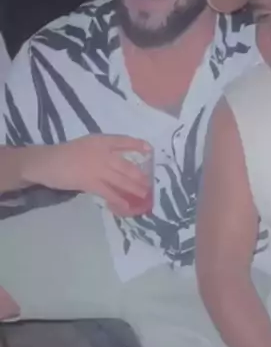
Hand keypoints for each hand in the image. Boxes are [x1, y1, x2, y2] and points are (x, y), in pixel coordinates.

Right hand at [23, 135, 151, 216]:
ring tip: (144, 195)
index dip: (137, 145)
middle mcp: (102, 153)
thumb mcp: (85, 146)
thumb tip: (116, 164)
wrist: (46, 162)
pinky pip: (109, 193)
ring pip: (121, 179)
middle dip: (139, 176)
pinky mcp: (91, 182)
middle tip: (149, 183)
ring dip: (134, 188)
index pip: (123, 141)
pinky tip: (126, 206)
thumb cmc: (64, 155)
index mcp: (100, 141)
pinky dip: (119, 200)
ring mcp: (97, 168)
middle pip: (126, 165)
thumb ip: (100, 151)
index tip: (149, 149)